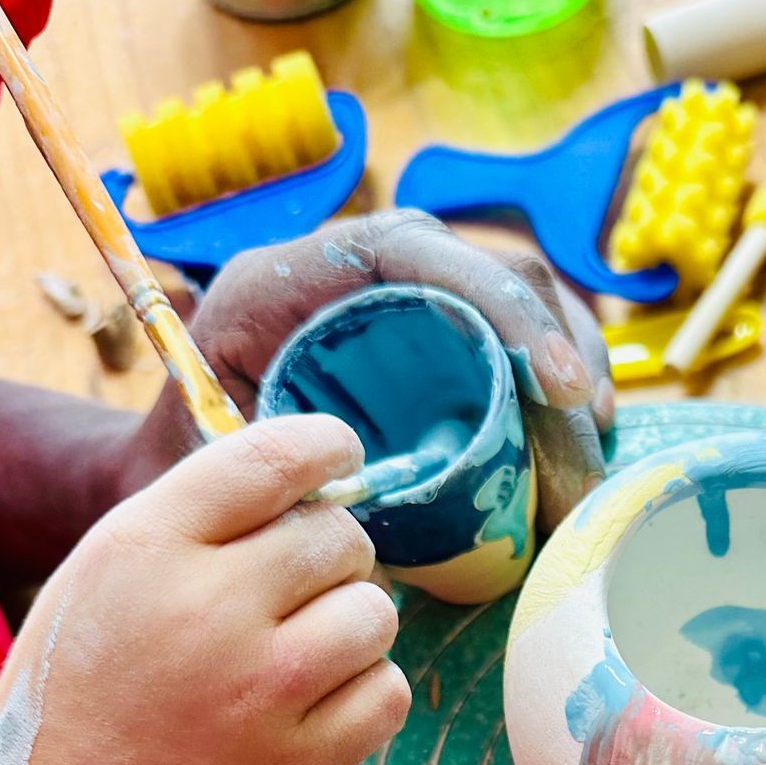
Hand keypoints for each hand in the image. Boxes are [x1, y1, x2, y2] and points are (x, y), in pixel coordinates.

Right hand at [0, 415, 408, 764]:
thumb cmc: (112, 659)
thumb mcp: (123, 556)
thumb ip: (216, 506)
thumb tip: (329, 468)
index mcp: (152, 544)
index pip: (274, 460)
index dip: (328, 445)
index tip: (341, 453)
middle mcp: (209, 612)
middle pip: (342, 537)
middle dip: (329, 553)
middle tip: (286, 588)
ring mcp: (261, 693)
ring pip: (377, 613)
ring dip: (351, 620)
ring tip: (297, 645)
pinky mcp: (301, 763)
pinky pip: (390, 691)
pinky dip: (364, 689)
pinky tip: (313, 696)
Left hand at [130, 212, 614, 528]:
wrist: (172, 473)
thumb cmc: (186, 471)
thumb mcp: (216, 464)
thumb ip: (284, 474)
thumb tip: (382, 513)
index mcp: (291, 276)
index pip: (419, 251)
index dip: (505, 308)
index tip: (561, 390)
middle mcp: (357, 270)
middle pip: (494, 272)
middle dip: (563, 354)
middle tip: (590, 447)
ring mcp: (407, 303)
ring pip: (524, 307)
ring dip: (575, 377)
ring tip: (593, 459)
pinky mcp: (437, 344)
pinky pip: (519, 349)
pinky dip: (560, 397)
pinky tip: (580, 449)